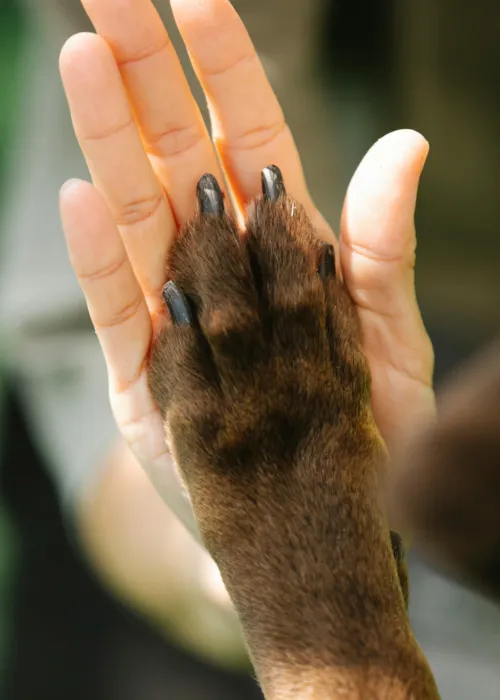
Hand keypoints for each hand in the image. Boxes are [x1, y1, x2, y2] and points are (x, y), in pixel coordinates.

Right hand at [59, 0, 434, 526]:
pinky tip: (83, 197)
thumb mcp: (385, 335)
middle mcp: (218, 262)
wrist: (315, 513)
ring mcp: (173, 310)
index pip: (247, 136)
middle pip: (175, 153)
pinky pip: (119, 301)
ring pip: (136, 210)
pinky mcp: (144, 369)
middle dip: (142, 73)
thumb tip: (406, 146)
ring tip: (84, 61)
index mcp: (279, 244)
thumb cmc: (359, 425)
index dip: (225, 69)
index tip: (196, 0)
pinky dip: (99, 252)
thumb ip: (380, 247)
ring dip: (109, 140)